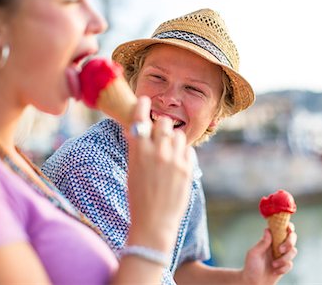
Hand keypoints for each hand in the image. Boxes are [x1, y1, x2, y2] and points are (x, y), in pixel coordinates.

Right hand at [126, 96, 191, 252]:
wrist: (154, 222)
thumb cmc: (138, 198)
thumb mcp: (133, 170)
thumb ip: (138, 149)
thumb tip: (138, 132)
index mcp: (138, 151)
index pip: (140, 118)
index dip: (142, 106)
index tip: (145, 100)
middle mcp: (157, 151)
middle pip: (164, 123)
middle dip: (162, 126)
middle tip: (160, 136)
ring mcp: (174, 159)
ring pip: (179, 134)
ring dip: (174, 139)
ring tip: (170, 152)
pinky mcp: (188, 168)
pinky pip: (189, 149)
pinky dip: (184, 152)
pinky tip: (178, 163)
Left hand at [240, 223, 297, 284]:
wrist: (253, 282)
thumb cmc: (251, 266)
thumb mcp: (254, 253)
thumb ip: (262, 243)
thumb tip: (268, 230)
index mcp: (270, 239)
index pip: (281, 228)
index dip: (287, 226)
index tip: (288, 229)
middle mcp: (277, 245)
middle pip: (292, 237)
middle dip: (289, 243)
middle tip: (280, 250)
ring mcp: (282, 255)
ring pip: (293, 251)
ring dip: (284, 259)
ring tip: (273, 265)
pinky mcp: (284, 265)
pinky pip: (290, 264)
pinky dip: (283, 268)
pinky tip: (275, 271)